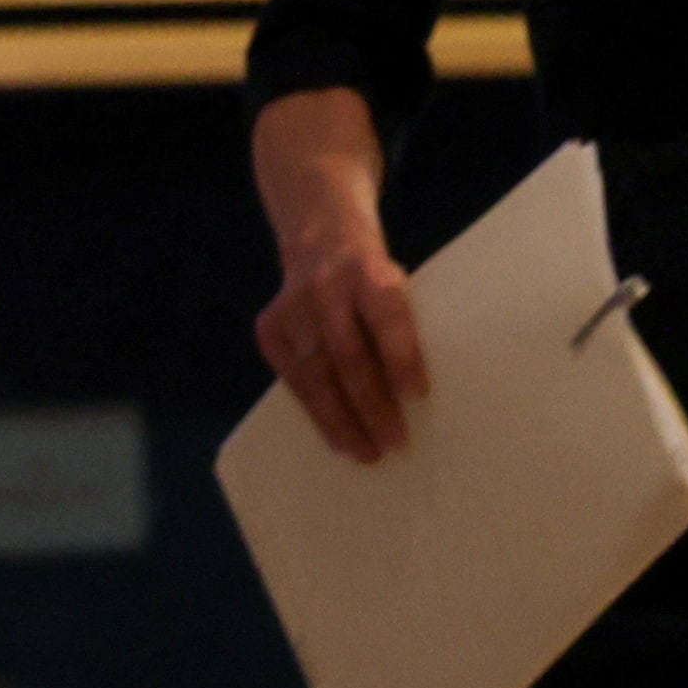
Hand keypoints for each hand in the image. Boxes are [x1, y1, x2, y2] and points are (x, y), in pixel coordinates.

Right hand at [254, 230, 427, 463]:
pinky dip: (316, 413)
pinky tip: (335, 438)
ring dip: (342, 421)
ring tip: (365, 452)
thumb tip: (417, 392)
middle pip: (348, 356)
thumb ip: (401, 321)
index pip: (386, 319)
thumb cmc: (374, 272)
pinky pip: (293, 380)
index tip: (418, 396)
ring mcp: (293, 310)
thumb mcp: (396, 279)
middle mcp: (327, 290)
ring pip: (316, 376)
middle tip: (394, 442)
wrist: (320, 235)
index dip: (401, 358)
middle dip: (372, 405)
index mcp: (369, 272)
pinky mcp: (269, 328)